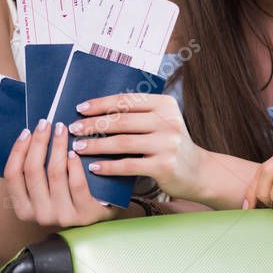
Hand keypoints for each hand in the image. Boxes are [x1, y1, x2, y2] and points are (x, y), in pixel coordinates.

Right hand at [4, 119, 119, 227]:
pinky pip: (76, 182)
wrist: (97, 217)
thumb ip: (36, 171)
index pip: (12, 175)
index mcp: (23, 209)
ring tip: (62, 130)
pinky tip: (74, 151)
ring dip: (58, 146)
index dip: (18, 150)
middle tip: (46, 123)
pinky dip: (74, 164)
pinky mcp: (84, 213)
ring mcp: (62, 215)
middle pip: (33, 170)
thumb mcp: (45, 189)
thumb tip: (31, 135)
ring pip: (55, 173)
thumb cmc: (68, 196)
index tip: (27, 131)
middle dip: (39, 142)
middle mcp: (40, 215)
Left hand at [67, 93, 205, 200]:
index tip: (80, 108)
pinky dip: (108, 166)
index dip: (101, 103)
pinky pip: (129, 165)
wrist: (198, 171)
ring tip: (78, 147)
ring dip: (96, 144)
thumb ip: (138, 116)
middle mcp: (168, 121)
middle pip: (122, 120)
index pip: (127, 100)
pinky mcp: (164, 165)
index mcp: (165, 104)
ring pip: (122, 142)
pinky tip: (93, 167)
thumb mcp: (161, 123)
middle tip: (73, 129)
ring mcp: (168, 143)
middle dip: (94, 124)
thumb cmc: (170, 145)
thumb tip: (96, 113)